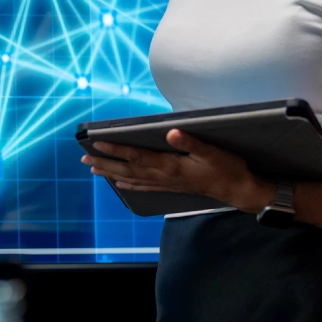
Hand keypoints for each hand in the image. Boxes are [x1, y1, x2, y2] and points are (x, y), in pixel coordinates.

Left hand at [80, 129, 274, 212]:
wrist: (237, 190)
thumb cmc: (227, 168)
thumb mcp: (212, 152)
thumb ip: (191, 141)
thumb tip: (171, 131)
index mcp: (170, 165)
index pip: (137, 156)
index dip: (116, 149)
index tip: (97, 143)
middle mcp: (163, 176)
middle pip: (128, 169)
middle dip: (105, 163)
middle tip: (84, 159)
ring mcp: (166, 184)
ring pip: (132, 179)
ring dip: (111, 173)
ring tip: (93, 169)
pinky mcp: (170, 187)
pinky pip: (143, 187)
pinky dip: (128, 184)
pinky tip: (119, 183)